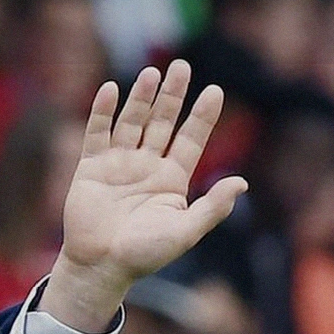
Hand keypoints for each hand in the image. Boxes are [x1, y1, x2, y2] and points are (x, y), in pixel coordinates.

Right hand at [40, 60, 248, 332]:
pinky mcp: (91, 167)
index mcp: (172, 180)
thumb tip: (242, 182)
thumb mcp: (185, 231)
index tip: (215, 90)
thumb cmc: (146, 254)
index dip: (202, 116)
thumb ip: (213, 207)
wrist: (102, 267)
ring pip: (132, 122)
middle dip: (172, 96)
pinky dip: (103, 111)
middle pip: (162, 122)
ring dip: (141, 98)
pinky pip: (97, 132)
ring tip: (152, 73)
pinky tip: (112, 90)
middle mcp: (147, 166)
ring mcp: (118, 163)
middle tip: (182, 66)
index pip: (191, 139)